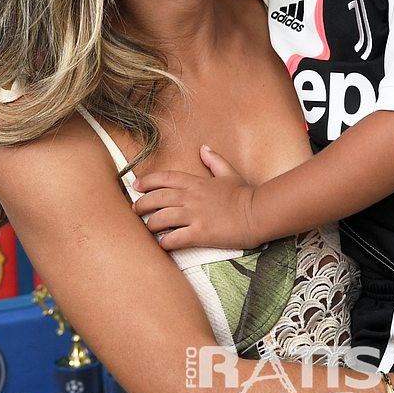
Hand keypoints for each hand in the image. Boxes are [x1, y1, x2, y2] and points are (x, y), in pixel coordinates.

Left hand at [132, 146, 259, 250]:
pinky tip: (162, 244)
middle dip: (142, 204)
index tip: (136, 185)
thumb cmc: (244, 194)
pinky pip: (175, 238)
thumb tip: (204, 148)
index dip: (148, 181)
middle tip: (135, 209)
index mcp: (197, 182)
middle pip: (158, 198)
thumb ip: (214, 160)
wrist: (258, 212)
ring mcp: (195, 215)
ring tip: (147, 228)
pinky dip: (165, 242)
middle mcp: (192, 197)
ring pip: (161, 218)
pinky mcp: (200, 233)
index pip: (166, 178)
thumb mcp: (229, 173)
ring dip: (150, 224)